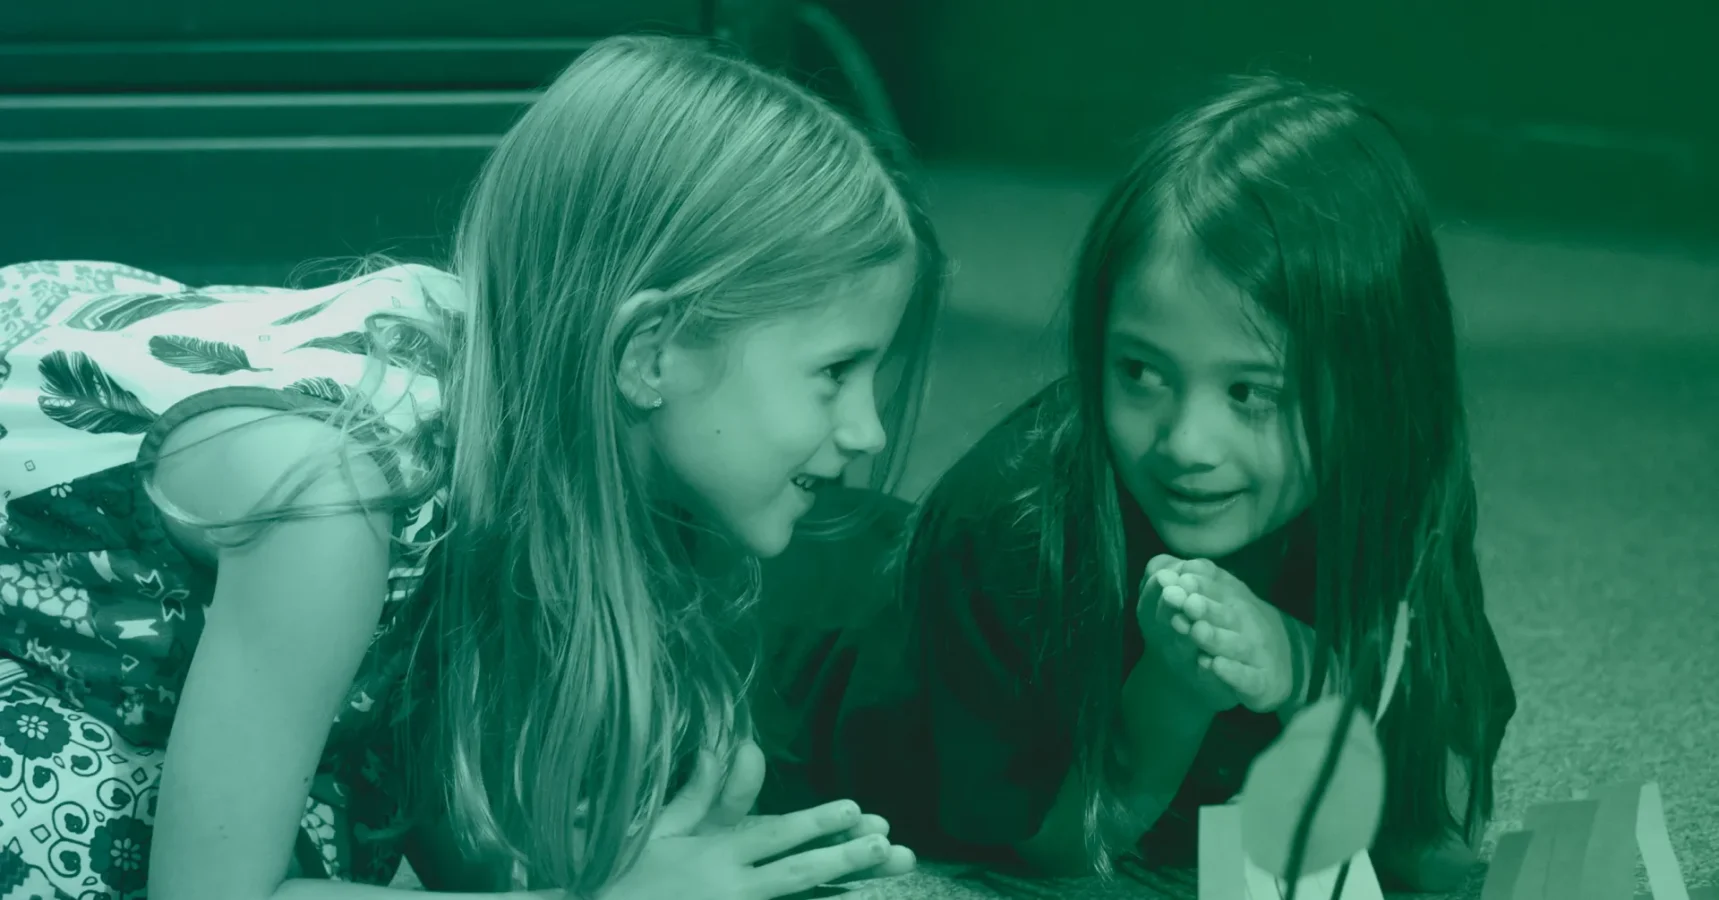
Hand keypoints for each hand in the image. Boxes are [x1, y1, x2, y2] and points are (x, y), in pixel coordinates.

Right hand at [603, 742, 914, 899]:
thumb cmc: (624, 875)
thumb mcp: (659, 831)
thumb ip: (699, 793)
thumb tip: (724, 744)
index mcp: (712, 857)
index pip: (773, 836)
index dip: (815, 823)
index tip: (852, 809)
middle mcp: (730, 890)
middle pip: (797, 874)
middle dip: (843, 857)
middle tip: (885, 844)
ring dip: (837, 885)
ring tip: (876, 867)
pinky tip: (836, 899)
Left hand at [1140, 556, 1303, 713]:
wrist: (1270, 668)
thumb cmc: (1229, 628)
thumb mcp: (1214, 600)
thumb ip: (1192, 582)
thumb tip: (1164, 570)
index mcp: (1232, 598)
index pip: (1217, 587)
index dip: (1199, 583)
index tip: (1180, 579)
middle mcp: (1245, 623)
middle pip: (1225, 613)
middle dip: (1206, 607)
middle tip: (1187, 602)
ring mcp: (1254, 653)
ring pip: (1235, 645)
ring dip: (1215, 637)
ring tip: (1196, 630)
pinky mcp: (1260, 683)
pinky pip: (1247, 678)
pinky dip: (1233, 673)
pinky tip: (1215, 665)